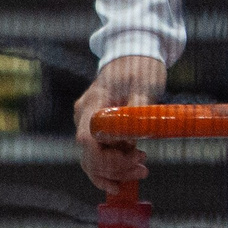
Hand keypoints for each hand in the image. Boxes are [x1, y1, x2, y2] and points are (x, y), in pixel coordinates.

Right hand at [73, 55, 166, 194]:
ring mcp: (88, 123)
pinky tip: (127, 175)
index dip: (105, 160)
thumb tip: (129, 141)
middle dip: (116, 168)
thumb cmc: (140, 66)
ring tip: (142, 169)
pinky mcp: (97, 129)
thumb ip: (135, 113)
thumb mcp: (144, 85)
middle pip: (89, 155)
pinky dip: (112, 167)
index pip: (87, 140)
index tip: (132, 162)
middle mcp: (84, 116)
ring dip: (116, 170)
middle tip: (143, 169)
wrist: (135, 53)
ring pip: (93, 159)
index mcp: (92, 104)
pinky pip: (98, 154)